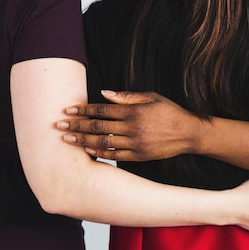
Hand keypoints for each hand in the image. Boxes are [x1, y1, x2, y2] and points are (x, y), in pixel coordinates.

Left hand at [57, 91, 203, 160]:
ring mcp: (135, 144)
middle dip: (77, 126)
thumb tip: (104, 93)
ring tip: (67, 140)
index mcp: (134, 111)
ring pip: (103, 143)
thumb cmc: (169, 112)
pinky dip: (100, 154)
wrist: (189, 133)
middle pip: (98, 127)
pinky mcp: (139, 156)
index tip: (68, 110)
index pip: (102, 109)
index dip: (83, 109)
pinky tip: (87, 151)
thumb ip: (127, 96)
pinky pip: (115, 156)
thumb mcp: (151, 97)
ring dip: (83, 141)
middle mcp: (132, 128)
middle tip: (59, 126)